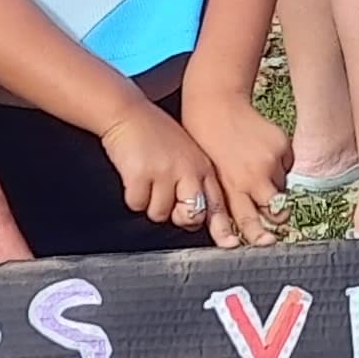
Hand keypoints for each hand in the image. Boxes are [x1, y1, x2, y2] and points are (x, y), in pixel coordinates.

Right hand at [100, 104, 243, 245]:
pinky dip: (132, 195)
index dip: (223, 228)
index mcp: (203, 168)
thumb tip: (196, 218)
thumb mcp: (187, 155)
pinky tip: (134, 174)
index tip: (229, 244)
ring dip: (150, 202)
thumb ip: (196, 183)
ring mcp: (165, 173)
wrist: (129, 113)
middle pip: (192, 216)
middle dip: (177, 215)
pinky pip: (137, 204)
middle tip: (164, 195)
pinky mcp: (141, 174)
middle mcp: (189, 171)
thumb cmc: (156, 136)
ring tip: (147, 177)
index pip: (218, 204)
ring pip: (160, 214)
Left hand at [182, 97, 292, 246]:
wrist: (217, 103)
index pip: (248, 221)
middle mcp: (253, 177)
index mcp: (231, 187)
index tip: (267, 242)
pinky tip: (262, 152)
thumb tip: (234, 230)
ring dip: (274, 184)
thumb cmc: (205, 139)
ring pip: (283, 187)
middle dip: (278, 215)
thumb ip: (226, 201)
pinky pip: (288, 166)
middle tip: (275, 210)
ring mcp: (270, 161)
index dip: (259, 236)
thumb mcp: (209, 176)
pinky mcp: (282, 146)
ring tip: (256, 167)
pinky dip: (279, 164)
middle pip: (277, 210)